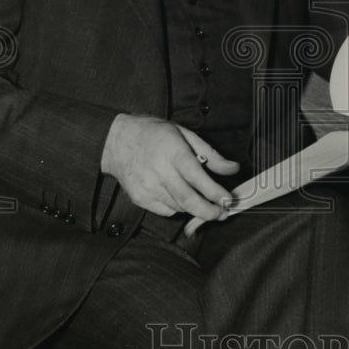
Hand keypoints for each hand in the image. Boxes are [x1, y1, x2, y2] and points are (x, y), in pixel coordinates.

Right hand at [101, 114, 239, 218]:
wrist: (116, 142)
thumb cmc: (153, 134)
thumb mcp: (185, 134)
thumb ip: (210, 154)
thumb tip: (232, 168)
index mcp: (172, 151)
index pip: (196, 177)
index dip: (215, 192)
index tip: (228, 199)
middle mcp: (158, 171)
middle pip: (188, 200)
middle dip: (209, 212)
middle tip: (222, 214)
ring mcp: (147, 186)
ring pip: (179, 207)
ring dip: (194, 208)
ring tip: (202, 201)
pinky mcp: (139, 198)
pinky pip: (166, 210)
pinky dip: (177, 207)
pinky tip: (177, 194)